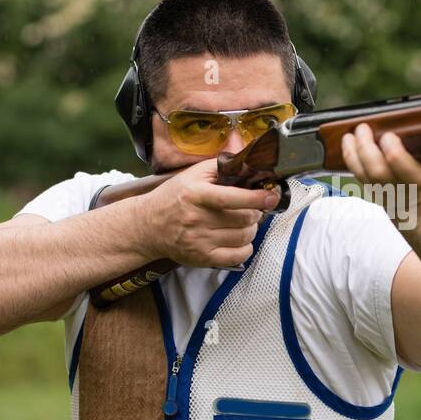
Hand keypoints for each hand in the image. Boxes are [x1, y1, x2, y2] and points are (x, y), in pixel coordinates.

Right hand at [139, 159, 279, 267]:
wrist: (148, 226)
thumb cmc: (174, 197)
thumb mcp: (192, 175)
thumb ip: (220, 166)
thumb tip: (249, 161)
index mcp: (196, 195)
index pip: (233, 198)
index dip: (257, 197)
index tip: (272, 196)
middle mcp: (197, 219)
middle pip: (244, 219)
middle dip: (255, 212)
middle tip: (251, 208)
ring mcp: (200, 241)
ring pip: (244, 237)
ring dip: (251, 229)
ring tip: (243, 222)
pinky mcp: (202, 258)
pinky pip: (238, 256)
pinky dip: (245, 247)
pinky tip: (239, 239)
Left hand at [339, 122, 420, 194]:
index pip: (405, 169)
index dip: (394, 151)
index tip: (388, 135)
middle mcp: (402, 189)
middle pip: (378, 172)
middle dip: (366, 147)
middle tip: (363, 128)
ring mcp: (384, 192)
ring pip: (362, 174)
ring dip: (352, 152)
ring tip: (349, 134)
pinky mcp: (370, 190)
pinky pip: (356, 175)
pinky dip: (350, 157)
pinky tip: (348, 142)